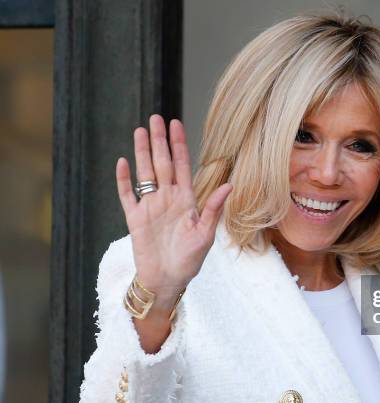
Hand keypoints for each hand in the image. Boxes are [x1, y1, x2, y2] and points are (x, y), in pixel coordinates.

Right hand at [115, 114, 231, 308]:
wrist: (168, 280)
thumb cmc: (190, 260)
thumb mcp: (205, 234)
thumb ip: (213, 209)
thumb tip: (229, 185)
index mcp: (186, 200)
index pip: (183, 165)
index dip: (179, 145)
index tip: (177, 124)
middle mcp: (168, 199)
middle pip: (162, 163)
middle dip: (159, 141)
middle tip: (156, 118)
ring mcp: (150, 207)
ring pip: (145, 173)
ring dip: (141, 152)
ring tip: (139, 130)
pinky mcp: (135, 218)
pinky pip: (127, 195)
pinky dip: (123, 180)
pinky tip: (122, 162)